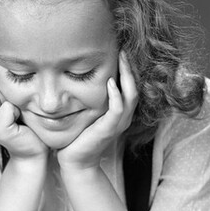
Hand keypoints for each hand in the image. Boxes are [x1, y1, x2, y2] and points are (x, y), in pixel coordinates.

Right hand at [0, 75, 48, 160]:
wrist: (34, 149)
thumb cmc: (26, 121)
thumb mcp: (11, 98)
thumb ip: (0, 84)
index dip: (1, 86)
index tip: (11, 102)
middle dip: (5, 91)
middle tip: (14, 110)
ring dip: (11, 100)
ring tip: (16, 115)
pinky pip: (7, 106)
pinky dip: (17, 111)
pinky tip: (19, 123)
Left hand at [56, 51, 137, 171]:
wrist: (75, 161)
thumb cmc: (78, 137)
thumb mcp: (87, 113)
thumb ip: (90, 98)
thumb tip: (80, 76)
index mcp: (119, 113)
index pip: (130, 86)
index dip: (128, 69)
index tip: (120, 51)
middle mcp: (123, 117)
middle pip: (135, 87)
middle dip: (130, 67)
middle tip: (124, 49)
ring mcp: (118, 124)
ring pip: (131, 96)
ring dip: (127, 76)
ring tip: (122, 59)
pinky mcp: (109, 129)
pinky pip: (118, 110)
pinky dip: (117, 95)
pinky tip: (111, 82)